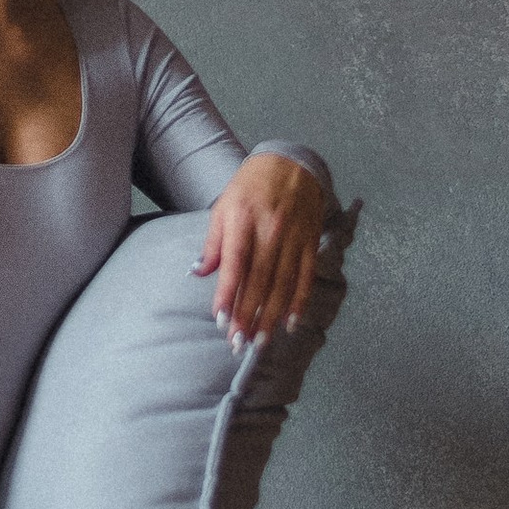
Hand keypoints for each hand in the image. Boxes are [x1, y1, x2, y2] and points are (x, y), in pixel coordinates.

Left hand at [192, 153, 325, 352]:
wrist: (290, 164)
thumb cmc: (249, 188)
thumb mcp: (223, 207)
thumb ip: (213, 243)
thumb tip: (198, 274)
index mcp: (243, 220)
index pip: (235, 263)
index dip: (228, 293)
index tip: (220, 320)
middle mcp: (270, 230)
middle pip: (259, 281)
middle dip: (248, 315)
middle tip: (238, 343)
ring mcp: (294, 238)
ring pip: (283, 284)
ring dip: (271, 317)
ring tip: (259, 342)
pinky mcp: (310, 242)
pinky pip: (306, 277)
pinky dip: (299, 302)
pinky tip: (290, 324)